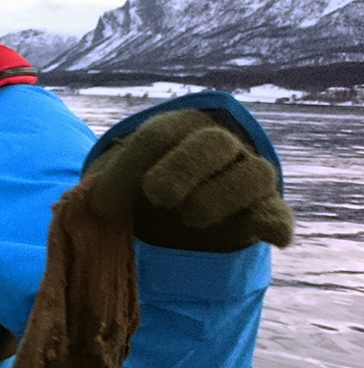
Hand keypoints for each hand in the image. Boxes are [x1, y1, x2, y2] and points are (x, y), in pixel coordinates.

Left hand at [86, 109, 292, 250]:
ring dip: (221, 195)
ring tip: (190, 217)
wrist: (177, 203)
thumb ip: (104, 188)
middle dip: (183, 167)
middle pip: (213, 143)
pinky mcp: (264, 211)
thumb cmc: (138, 189)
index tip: (104, 205)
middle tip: (156, 195)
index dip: (127, 170)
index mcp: (176, 130)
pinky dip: (276, 224)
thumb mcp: (116, 184)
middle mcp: (218, 146)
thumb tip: (87, 206)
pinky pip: (279, 214)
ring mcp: (247, 176)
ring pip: (253, 174)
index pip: (154, 139)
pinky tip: (271, 237)